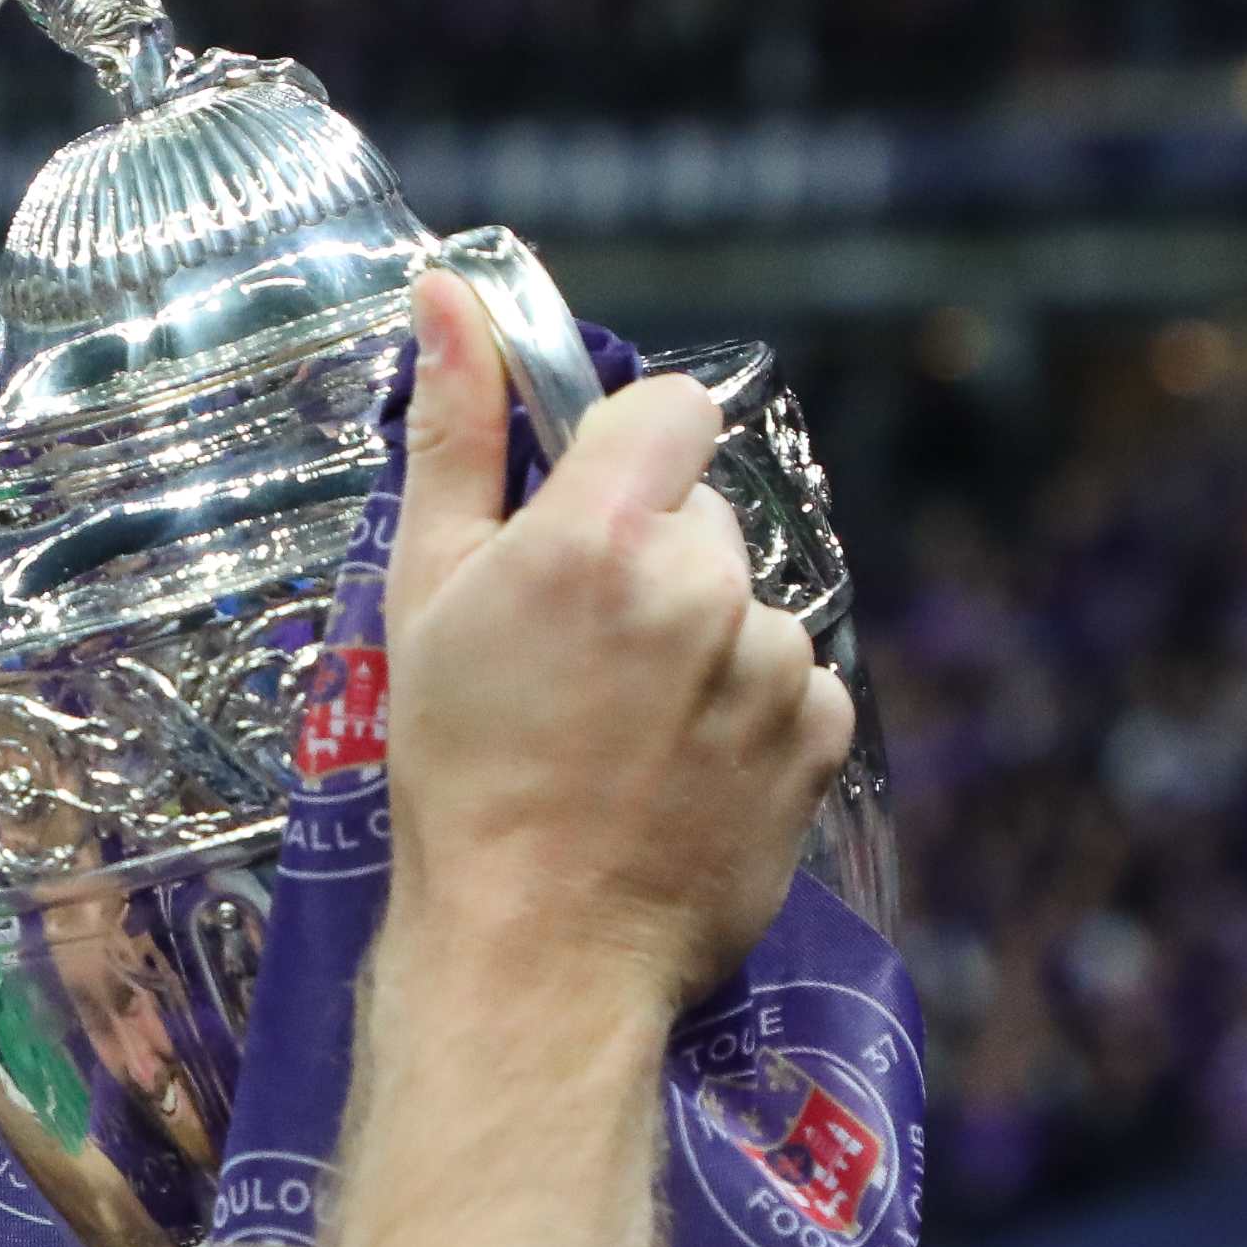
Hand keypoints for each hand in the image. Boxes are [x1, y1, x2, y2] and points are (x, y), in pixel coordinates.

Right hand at [375, 266, 851, 1006]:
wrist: (537, 952)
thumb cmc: (460, 777)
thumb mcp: (425, 596)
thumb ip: (454, 435)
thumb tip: (450, 294)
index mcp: (602, 535)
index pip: (672, 411)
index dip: (627, 458)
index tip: (583, 528)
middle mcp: (706, 586)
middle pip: (703, 516)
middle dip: (653, 564)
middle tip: (578, 664)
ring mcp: (776, 664)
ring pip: (749, 604)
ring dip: (703, 645)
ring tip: (626, 734)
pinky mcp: (821, 736)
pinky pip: (795, 683)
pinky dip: (751, 715)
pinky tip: (680, 771)